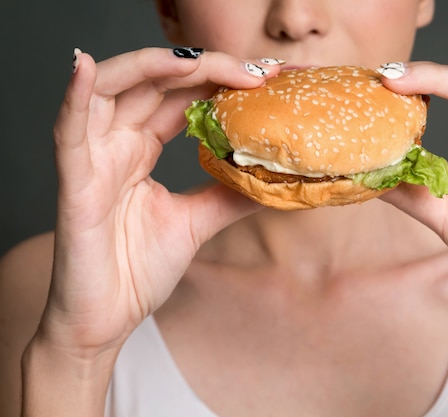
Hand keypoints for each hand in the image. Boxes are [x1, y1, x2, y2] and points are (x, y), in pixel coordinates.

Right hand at [42, 48, 279, 354]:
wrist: (106, 319)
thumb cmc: (137, 270)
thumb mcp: (196, 223)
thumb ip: (228, 195)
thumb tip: (273, 178)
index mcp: (141, 148)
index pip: (180, 97)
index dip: (220, 81)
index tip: (269, 78)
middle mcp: (117, 144)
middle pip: (155, 84)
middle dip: (205, 69)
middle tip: (257, 69)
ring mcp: (94, 158)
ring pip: (113, 91)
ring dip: (154, 67)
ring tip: (202, 63)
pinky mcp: (74, 182)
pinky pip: (69, 130)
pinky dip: (76, 95)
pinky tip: (86, 66)